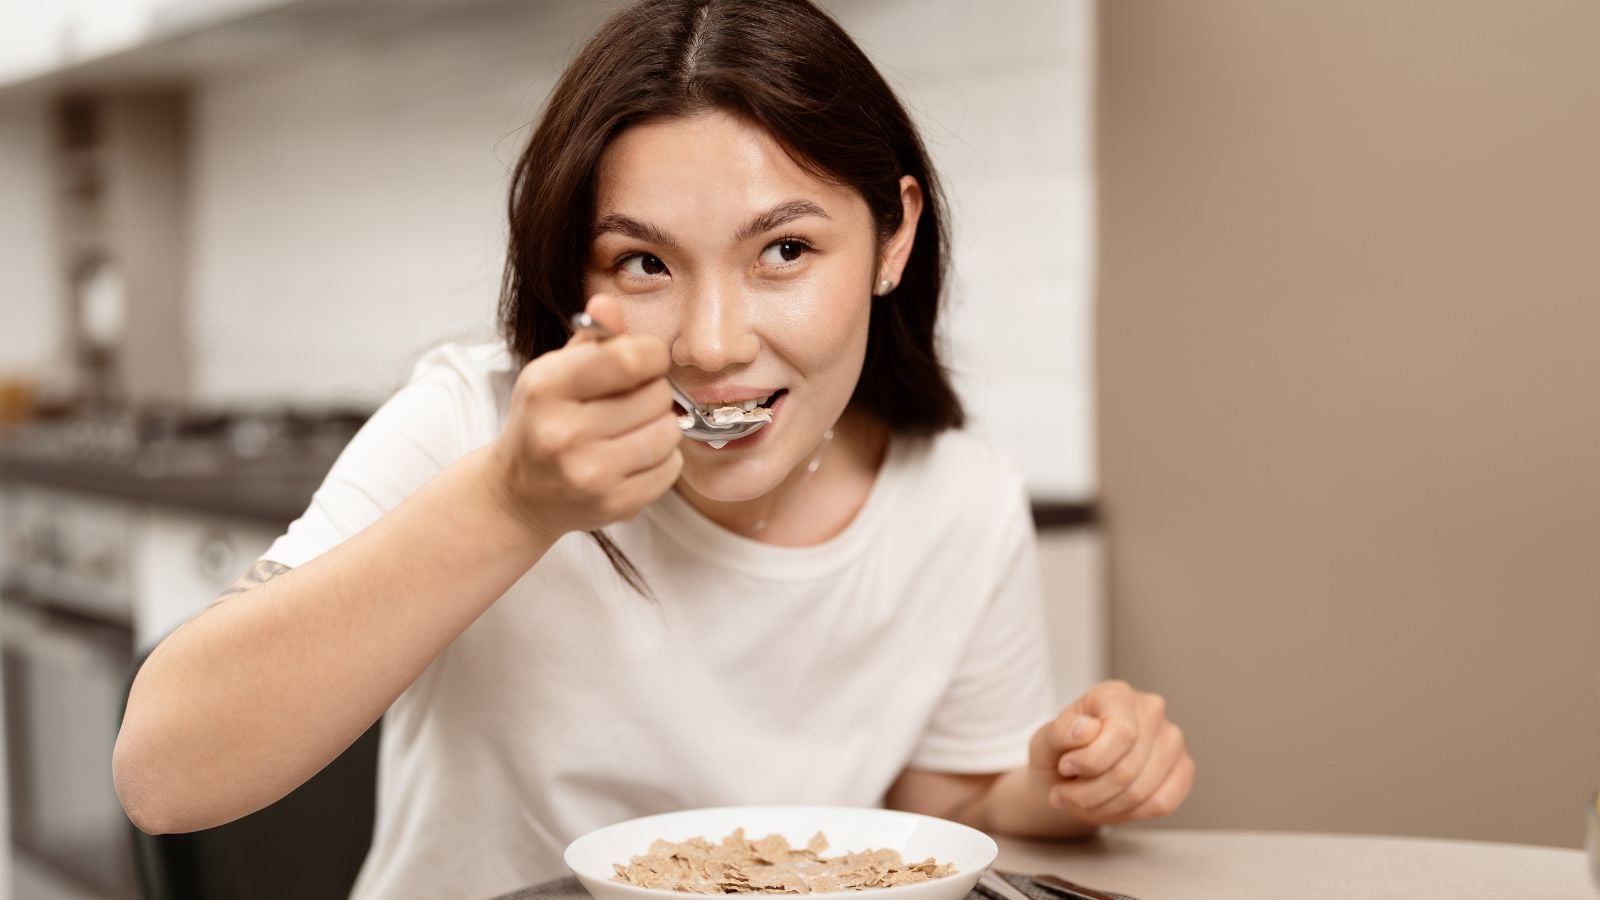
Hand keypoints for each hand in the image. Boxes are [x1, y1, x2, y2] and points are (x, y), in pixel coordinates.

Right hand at [484, 294, 682, 540]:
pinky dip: (661, 460)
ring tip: (633, 428)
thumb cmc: (543, 422)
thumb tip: (609, 302)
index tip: (645, 359)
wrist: (519, 494)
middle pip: (656, 395)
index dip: (651, 353)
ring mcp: (589, 474)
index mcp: (546, 388)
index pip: (629, 358)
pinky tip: (634, 457)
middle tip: (631, 400)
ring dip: (660, 426)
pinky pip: (670, 469)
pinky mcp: (613, 505)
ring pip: (668, 432)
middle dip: (653, 392)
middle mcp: (563, 433)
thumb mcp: (553, 373)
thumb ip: (589, 339)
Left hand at [1026, 679, 1194, 825]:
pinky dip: (1130, 814)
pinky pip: (1162, 803)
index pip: (1121, 733)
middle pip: (1128, 769)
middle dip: (1089, 794)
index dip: (1090, 762)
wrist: (1070, 778)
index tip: (1066, 767)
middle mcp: (1151, 710)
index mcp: (1116, 694)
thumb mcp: (1043, 742)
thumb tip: (1088, 729)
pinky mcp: (1184, 768)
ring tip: (1083, 800)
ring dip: (1104, 807)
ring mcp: (1172, 740)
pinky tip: (1110, 804)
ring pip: (1142, 792)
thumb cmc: (1059, 754)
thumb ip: (1059, 733)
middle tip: (1065, 795)